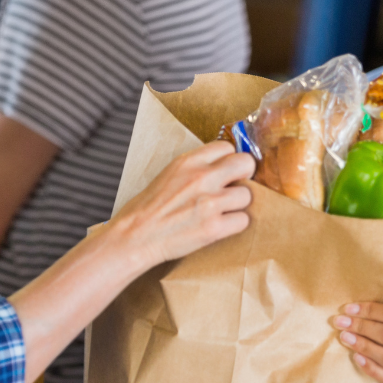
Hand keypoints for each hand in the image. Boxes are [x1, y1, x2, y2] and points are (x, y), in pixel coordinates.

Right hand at [110, 141, 255, 268]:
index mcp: (188, 161)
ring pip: (247, 195)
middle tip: (234, 186)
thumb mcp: (169, 173)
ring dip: (238, 205)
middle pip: (246, 163)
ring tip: (223, 211)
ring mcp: (210, 203)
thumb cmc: (148, 208)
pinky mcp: (213, 228)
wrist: (135, 236)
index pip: (227, 146)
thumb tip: (221, 166)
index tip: (226, 170)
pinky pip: (243, 220)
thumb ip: (195, 167)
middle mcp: (202, 178)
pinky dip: (234, 225)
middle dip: (244, 175)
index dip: (229, 159)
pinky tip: (221, 226)